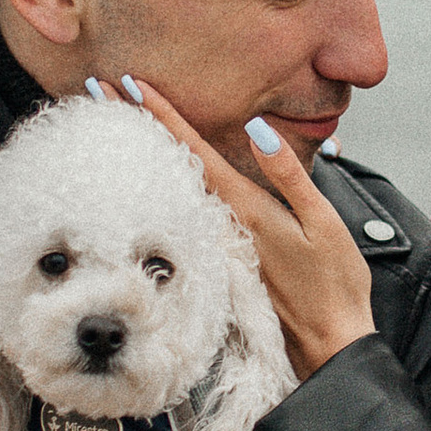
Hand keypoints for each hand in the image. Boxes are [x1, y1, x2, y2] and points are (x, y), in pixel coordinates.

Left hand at [110, 78, 377, 375]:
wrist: (332, 347)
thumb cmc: (335, 286)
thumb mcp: (323, 223)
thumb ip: (289, 176)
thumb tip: (259, 131)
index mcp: (247, 210)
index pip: (194, 151)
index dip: (163, 115)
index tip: (129, 84)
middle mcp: (224, 224)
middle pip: (171, 163)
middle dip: (135, 123)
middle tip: (95, 87)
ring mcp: (220, 243)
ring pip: (174, 186)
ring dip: (142, 151)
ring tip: (111, 120)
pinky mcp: (225, 259)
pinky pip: (187, 210)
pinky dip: (163, 184)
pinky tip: (149, 174)